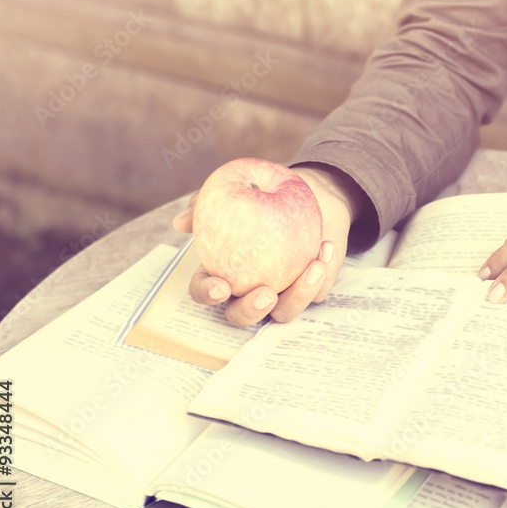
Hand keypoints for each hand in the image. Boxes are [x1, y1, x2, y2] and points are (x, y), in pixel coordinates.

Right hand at [171, 164, 366, 326]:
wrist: (310, 195)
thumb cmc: (265, 194)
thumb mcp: (238, 191)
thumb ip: (205, 204)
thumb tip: (181, 221)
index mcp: (223, 271)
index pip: (205, 291)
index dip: (207, 293)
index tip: (221, 285)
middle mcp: (249, 290)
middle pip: (240, 316)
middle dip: (251, 311)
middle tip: (266, 293)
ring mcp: (282, 295)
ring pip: (283, 313)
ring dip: (299, 295)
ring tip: (313, 265)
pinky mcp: (311, 291)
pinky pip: (316, 293)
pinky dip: (324, 273)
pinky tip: (326, 248)